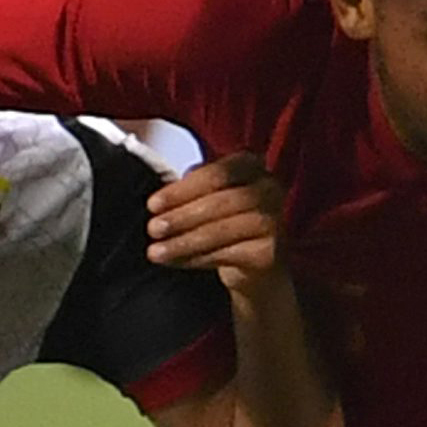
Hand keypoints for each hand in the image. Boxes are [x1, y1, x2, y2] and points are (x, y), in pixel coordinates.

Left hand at [145, 150, 286, 300]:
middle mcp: (270, 189)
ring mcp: (273, 221)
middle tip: (153, 228)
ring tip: (156, 251)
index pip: (216, 174)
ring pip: (221, 230)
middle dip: (181, 216)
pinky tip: (175, 261)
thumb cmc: (226, 218)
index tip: (152, 205)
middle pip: (220, 202)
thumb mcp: (208, 195)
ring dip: (183, 242)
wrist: (257, 261)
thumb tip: (158, 202)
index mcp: (251, 165)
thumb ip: (188, 189)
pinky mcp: (269, 252)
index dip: (182, 190)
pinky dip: (196, 258)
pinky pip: (226, 254)